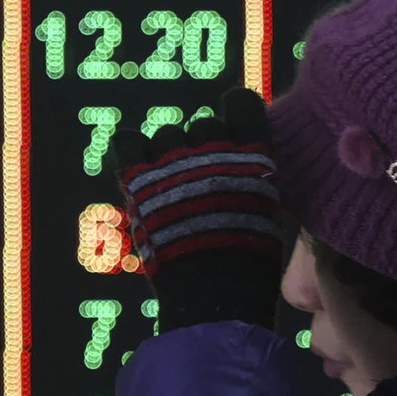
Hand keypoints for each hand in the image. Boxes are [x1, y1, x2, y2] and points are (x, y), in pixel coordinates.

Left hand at [111, 86, 289, 330]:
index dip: (237, 111)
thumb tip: (243, 166)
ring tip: (171, 188)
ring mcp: (175, 162)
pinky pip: (129, 143)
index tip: (234, 128)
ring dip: (169, 155)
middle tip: (202, 181)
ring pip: (167, 135)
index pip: (242, 104)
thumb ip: (252, 178)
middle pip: (203, 125)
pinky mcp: (141, 180)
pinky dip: (131, 149)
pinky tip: (136, 164)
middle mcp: (213, 149)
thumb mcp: (267, 210)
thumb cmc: (249, 260)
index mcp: (252, 153)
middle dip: (202, 147)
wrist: (215, 292)